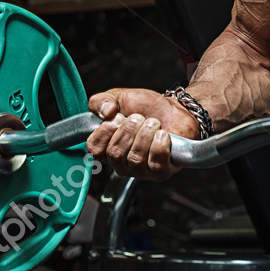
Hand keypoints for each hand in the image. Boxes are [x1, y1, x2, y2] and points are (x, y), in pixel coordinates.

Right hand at [85, 88, 202, 179]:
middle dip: (129, 129)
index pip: (94, 150)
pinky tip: (164, 134)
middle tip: (139, 117)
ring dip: (146, 133)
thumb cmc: (146, 107)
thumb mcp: (118, 98)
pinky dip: (160, 143)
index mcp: (107, 148)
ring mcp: (141, 171)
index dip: (105, 132)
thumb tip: (105, 113)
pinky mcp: (161, 173)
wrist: (175, 109)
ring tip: (153, 123)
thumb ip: (101, 101)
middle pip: (115, 154)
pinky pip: (156, 162)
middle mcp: (121, 164)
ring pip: (135, 159)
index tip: (117, 117)